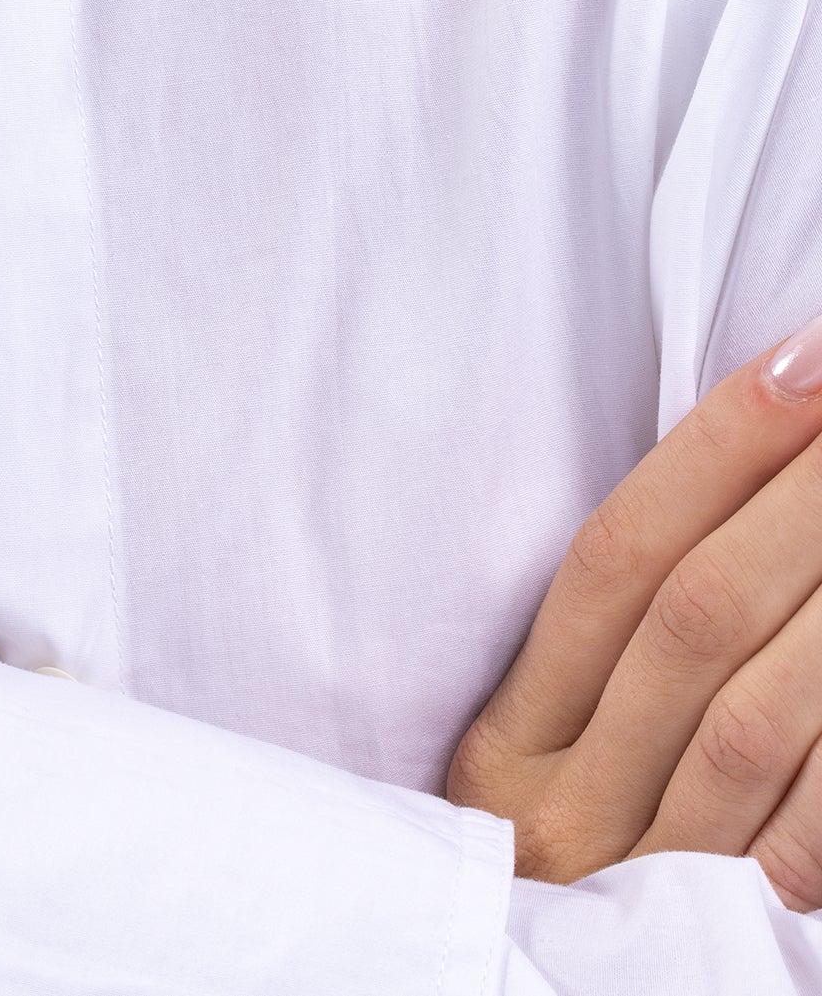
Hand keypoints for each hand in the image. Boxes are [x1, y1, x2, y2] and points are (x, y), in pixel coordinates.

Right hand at [449, 319, 821, 906]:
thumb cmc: (568, 866)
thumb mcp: (545, 757)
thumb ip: (615, 643)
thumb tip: (735, 476)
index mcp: (504, 745)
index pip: (616, 561)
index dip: (715, 451)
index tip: (800, 359)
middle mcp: (561, 817)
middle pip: (698, 621)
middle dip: (798, 496)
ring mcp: (645, 891)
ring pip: (762, 717)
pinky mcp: (728, 948)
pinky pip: (811, 832)